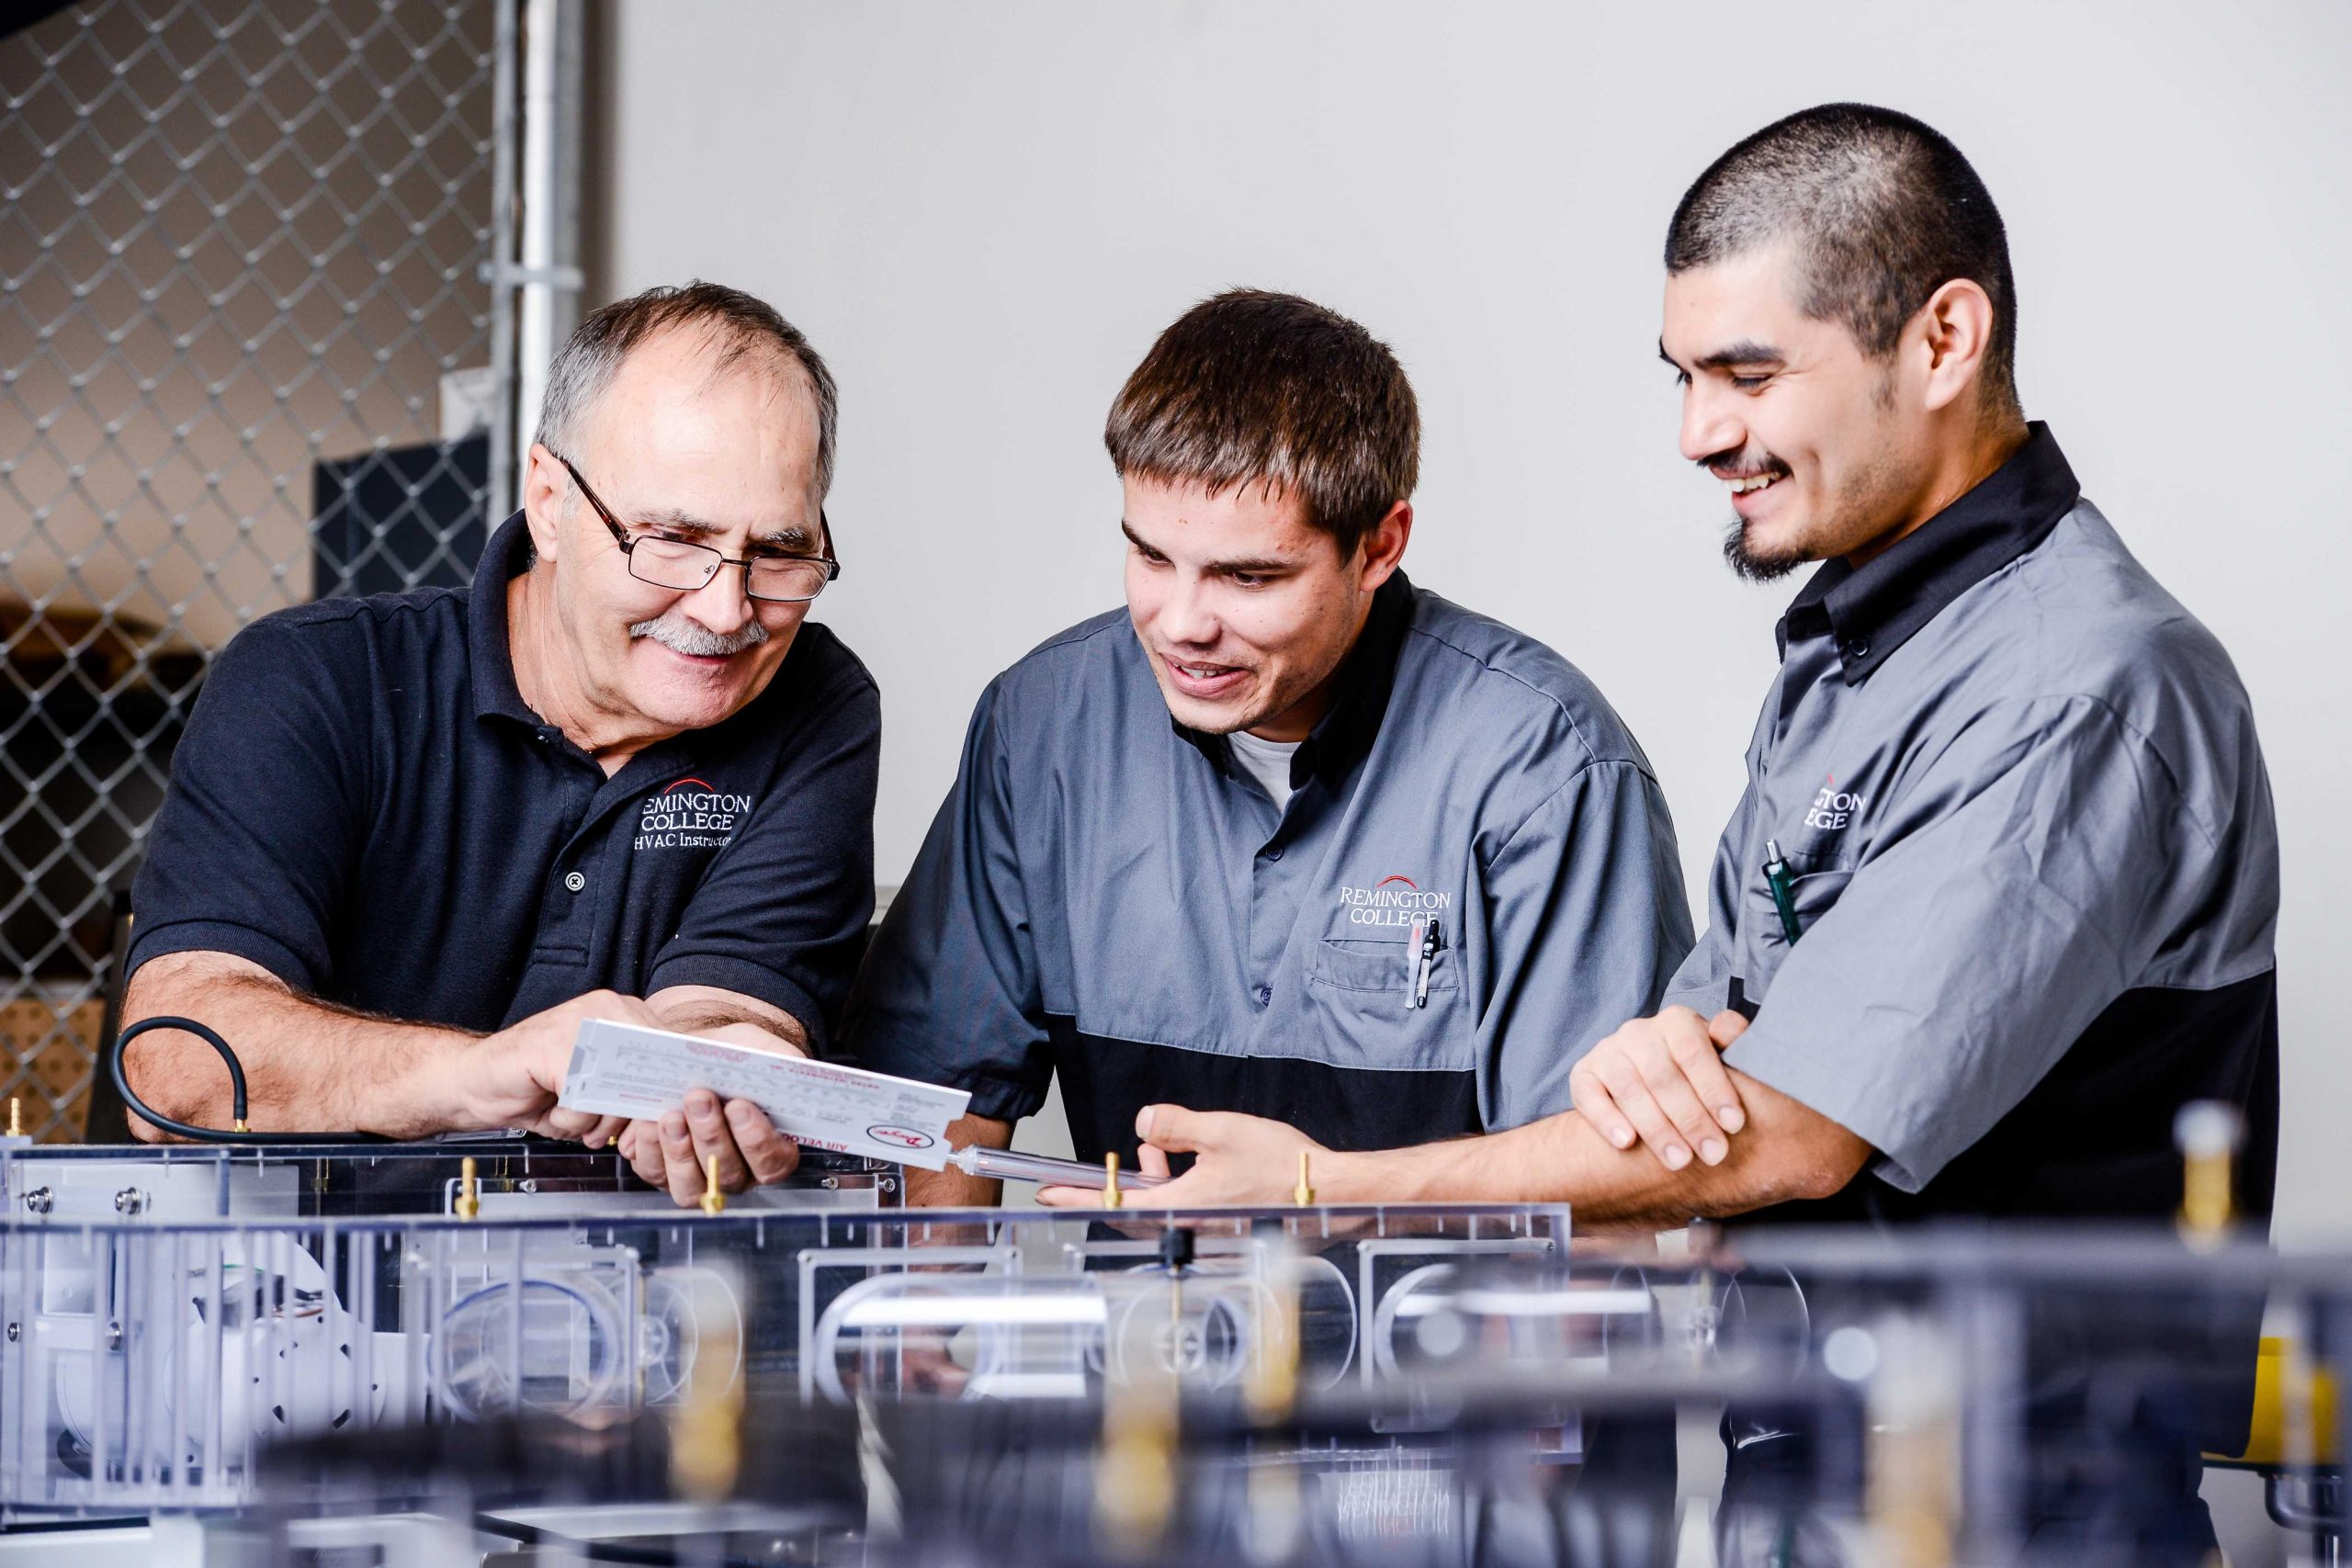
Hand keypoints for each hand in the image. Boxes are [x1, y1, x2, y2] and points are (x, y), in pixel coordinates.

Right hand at [464, 989, 670, 1138]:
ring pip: (619, 1090)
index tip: (656, 1112)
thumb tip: (677, 1106)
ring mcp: (579, 1022)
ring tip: (574, 1115)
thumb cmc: (541, 1087)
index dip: (665, 1090)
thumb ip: (636, 1087)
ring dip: (597, 1120)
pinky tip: (553, 1109)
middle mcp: (607, 1009)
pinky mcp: (553, 1046)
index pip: (670, 1051)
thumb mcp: (600, 1086)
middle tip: (604, 1125)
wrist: (476, 1082)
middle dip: (630, 1112)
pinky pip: (585, 1100)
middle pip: (649, 1073)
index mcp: (625, 1013)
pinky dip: (570, 1120)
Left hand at [615, 1022, 803, 1206]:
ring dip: (679, 1151)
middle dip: (711, 1136)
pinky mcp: (662, 1172)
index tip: (740, 1106)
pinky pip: (654, 1173)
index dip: (757, 1140)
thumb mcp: (762, 1049)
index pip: (774, 1162)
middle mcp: (737, 1172)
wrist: (692, 1054)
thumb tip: (789, 1069)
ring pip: (690, 1188)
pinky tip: (648, 1120)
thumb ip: (782, 1059)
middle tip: (699, 1098)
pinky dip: (649, 1148)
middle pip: (729, 1175)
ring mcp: (698, 1177)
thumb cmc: (733, 1058)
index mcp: (772, 1147)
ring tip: (671, 1115)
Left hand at [1037, 1104, 1324, 1209]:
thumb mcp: (1222, 1131)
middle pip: (1133, 1211)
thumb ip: (1176, 1125)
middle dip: (1115, 1186)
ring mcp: (1208, 1231)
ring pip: (1160, 1209)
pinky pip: (1183, 1211)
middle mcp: (1191, 1226)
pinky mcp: (1224, 1229)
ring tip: (1158, 1151)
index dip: (1076, 1196)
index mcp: (1183, 1207)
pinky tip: (1188, 1164)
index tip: (1048, 1193)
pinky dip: (1174, 1189)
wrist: (1330, 1194)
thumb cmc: (1287, 1168)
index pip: (1115, 1202)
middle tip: (1086, 1175)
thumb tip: (1144, 1122)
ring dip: (1151, 1182)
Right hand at [1569, 1006, 1750, 1170]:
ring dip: (1656, 1128)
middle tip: (1713, 1154)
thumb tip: (1730, 1028)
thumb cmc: (1694, 1073)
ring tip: (1679, 1161)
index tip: (1734, 1124)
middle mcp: (1638, 1032)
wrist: (1649, 1082)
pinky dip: (1606, 1119)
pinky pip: (1589, 1096)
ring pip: (1628, 1088)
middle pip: (1662, 1075)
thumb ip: (1731, 1042)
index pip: (1693, 1051)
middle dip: (1691, 1119)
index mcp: (1676, 1022)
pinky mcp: (1583, 1074)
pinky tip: (1626, 1143)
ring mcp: (1607, 1052)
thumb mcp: (1719, 1056)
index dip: (1714, 1088)